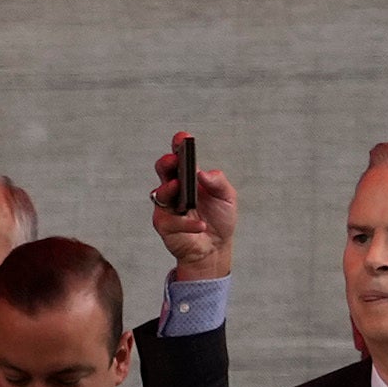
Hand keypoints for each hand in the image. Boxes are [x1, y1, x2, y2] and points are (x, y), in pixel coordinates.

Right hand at [151, 143, 238, 280]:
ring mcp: (167, 206)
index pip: (180, 157)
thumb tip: (204, 173)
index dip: (179, 146)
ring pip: (160, 193)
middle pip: (163, 170)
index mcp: (189, 177)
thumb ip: (219, 183)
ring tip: (178, 187)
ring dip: (169, 189)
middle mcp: (174, 188)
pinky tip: (200, 225)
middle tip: (173, 160)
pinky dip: (186, 223)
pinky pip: (171, 221)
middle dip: (166, 163)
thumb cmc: (219, 219)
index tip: (182, 138)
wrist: (215, 248)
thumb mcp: (228, 198)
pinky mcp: (164, 225)